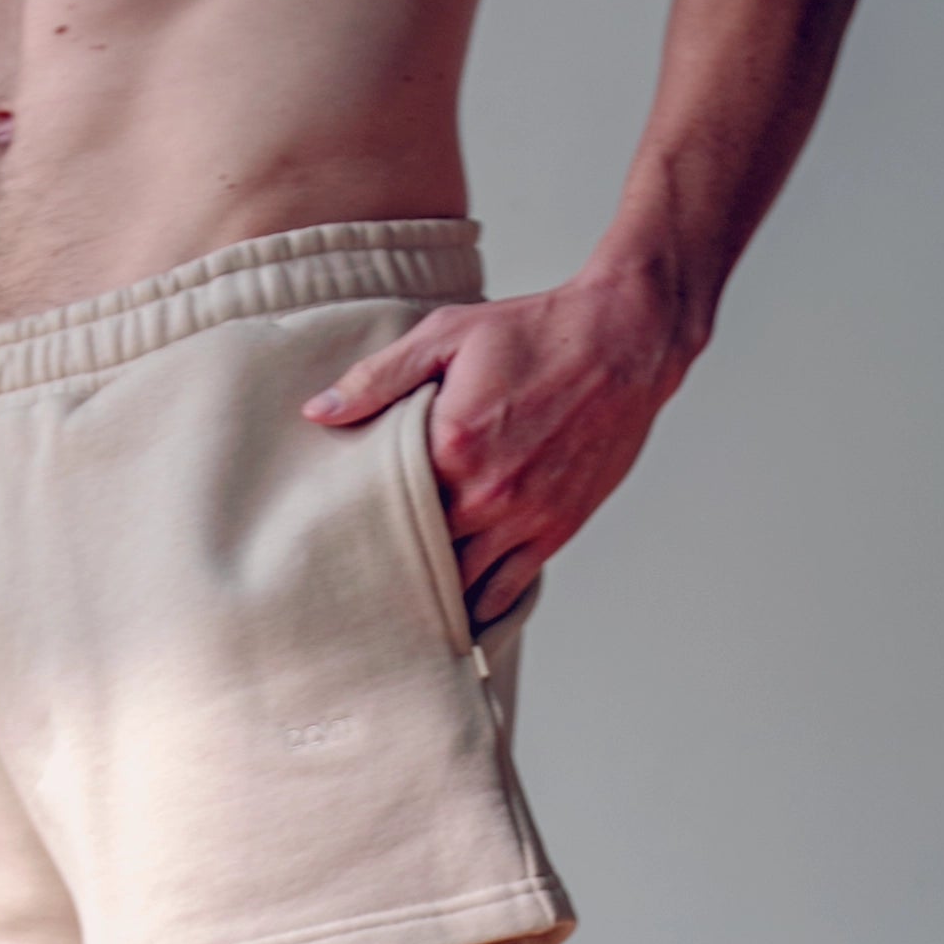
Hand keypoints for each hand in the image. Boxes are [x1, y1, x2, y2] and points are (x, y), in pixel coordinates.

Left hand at [302, 270, 694, 629]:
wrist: (624, 340)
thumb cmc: (536, 332)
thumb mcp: (447, 335)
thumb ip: (378, 378)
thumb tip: (319, 413)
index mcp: (452, 446)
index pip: (385, 509)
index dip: (360, 525)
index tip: (337, 535)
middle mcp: (487, 494)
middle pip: (419, 556)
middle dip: (390, 567)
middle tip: (358, 580)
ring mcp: (524, 520)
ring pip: (461, 585)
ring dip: (432, 595)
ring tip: (399, 604)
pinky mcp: (555, 531)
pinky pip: (507, 591)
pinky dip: (478, 605)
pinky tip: (455, 611)